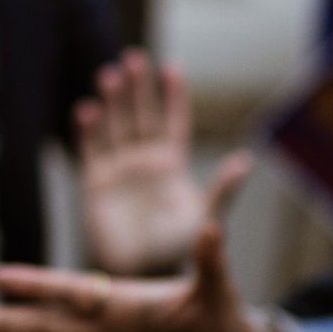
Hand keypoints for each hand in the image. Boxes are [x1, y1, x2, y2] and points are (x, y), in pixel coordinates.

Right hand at [76, 50, 249, 275]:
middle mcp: (144, 160)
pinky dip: (88, 131)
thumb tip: (245, 161)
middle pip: (141, 115)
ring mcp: (119, 169)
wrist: (140, 272)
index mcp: (171, 163)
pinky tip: (87, 110)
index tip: (171, 67)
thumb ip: (222, 190)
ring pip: (115, 126)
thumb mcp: (204, 216)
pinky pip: (91, 150)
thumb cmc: (175, 247)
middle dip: (137, 88)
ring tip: (110, 75)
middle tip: (133, 58)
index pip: (173, 121)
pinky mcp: (95, 183)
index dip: (172, 95)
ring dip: (113, 102)